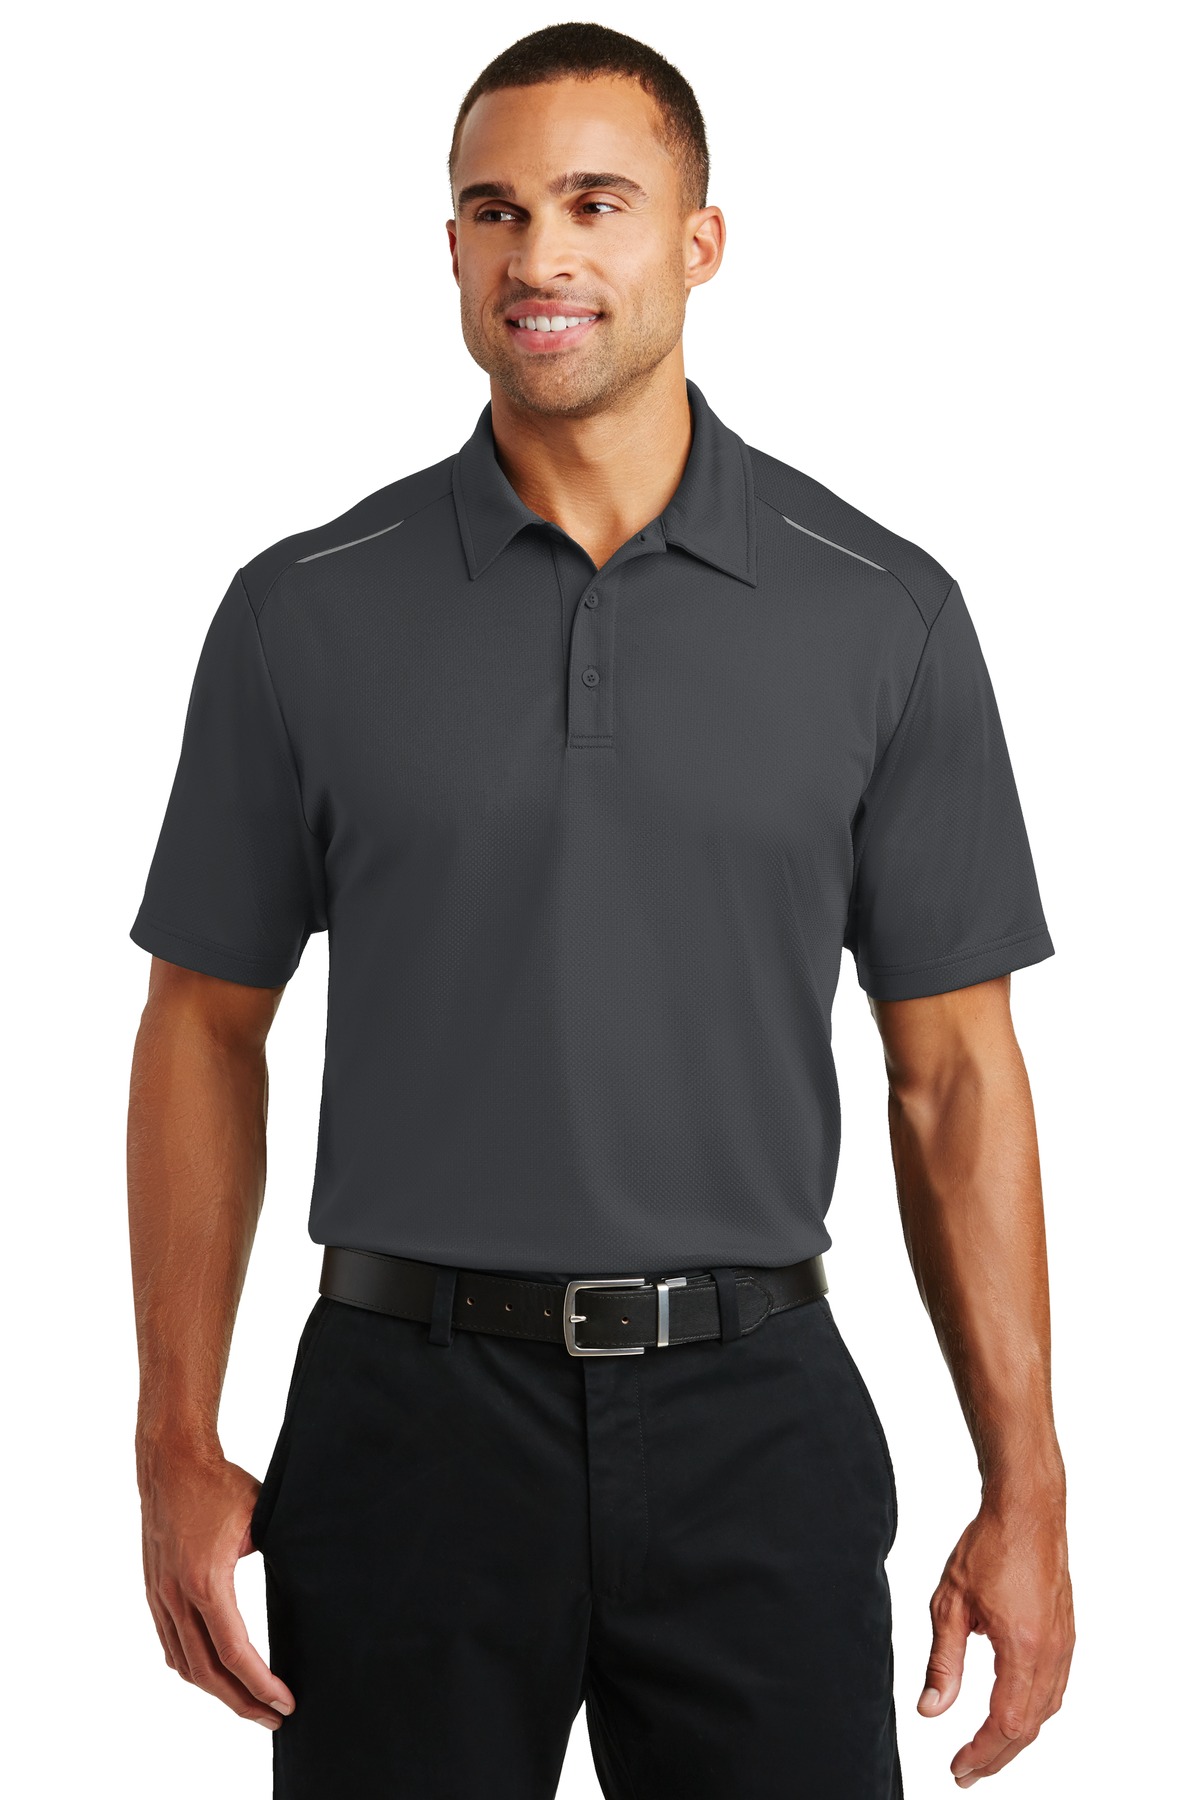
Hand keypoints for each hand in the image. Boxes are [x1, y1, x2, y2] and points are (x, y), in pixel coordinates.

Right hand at [138, 1438, 294, 1729]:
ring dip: (216, 1692)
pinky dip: (193, 1668)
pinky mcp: (154, 1591)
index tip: (286, 1702)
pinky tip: (213, 1675)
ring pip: (185, 1665)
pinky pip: (170, 1645)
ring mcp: (161, 1596)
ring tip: (248, 1704)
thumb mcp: (262, 1516)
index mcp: (207, 1580)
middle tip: (273, 1718)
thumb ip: (281, 1554)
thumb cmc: (219, 1483)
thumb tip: (310, 1583)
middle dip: (242, 1703)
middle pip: (207, 1673)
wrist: (171, 1462)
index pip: (235, 1652)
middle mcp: (177, 1595)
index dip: (261, 1684)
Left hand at [918, 1494, 1073, 1785]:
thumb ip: (943, 1662)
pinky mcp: (1066, 1634)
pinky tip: (1014, 1713)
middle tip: (966, 1773)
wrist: (1027, 1510)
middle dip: (997, 1756)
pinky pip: (1054, 1689)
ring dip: (1016, 1738)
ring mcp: (1064, 1645)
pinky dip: (1033, 1712)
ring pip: (1045, 1711)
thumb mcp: (950, 1604)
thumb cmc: (989, 1546)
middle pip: (1028, 1727)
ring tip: (986, 1751)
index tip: (958, 1768)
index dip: (981, 1753)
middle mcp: (1051, 1653)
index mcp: (1023, 1648)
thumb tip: (932, 1710)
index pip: (1005, 1723)